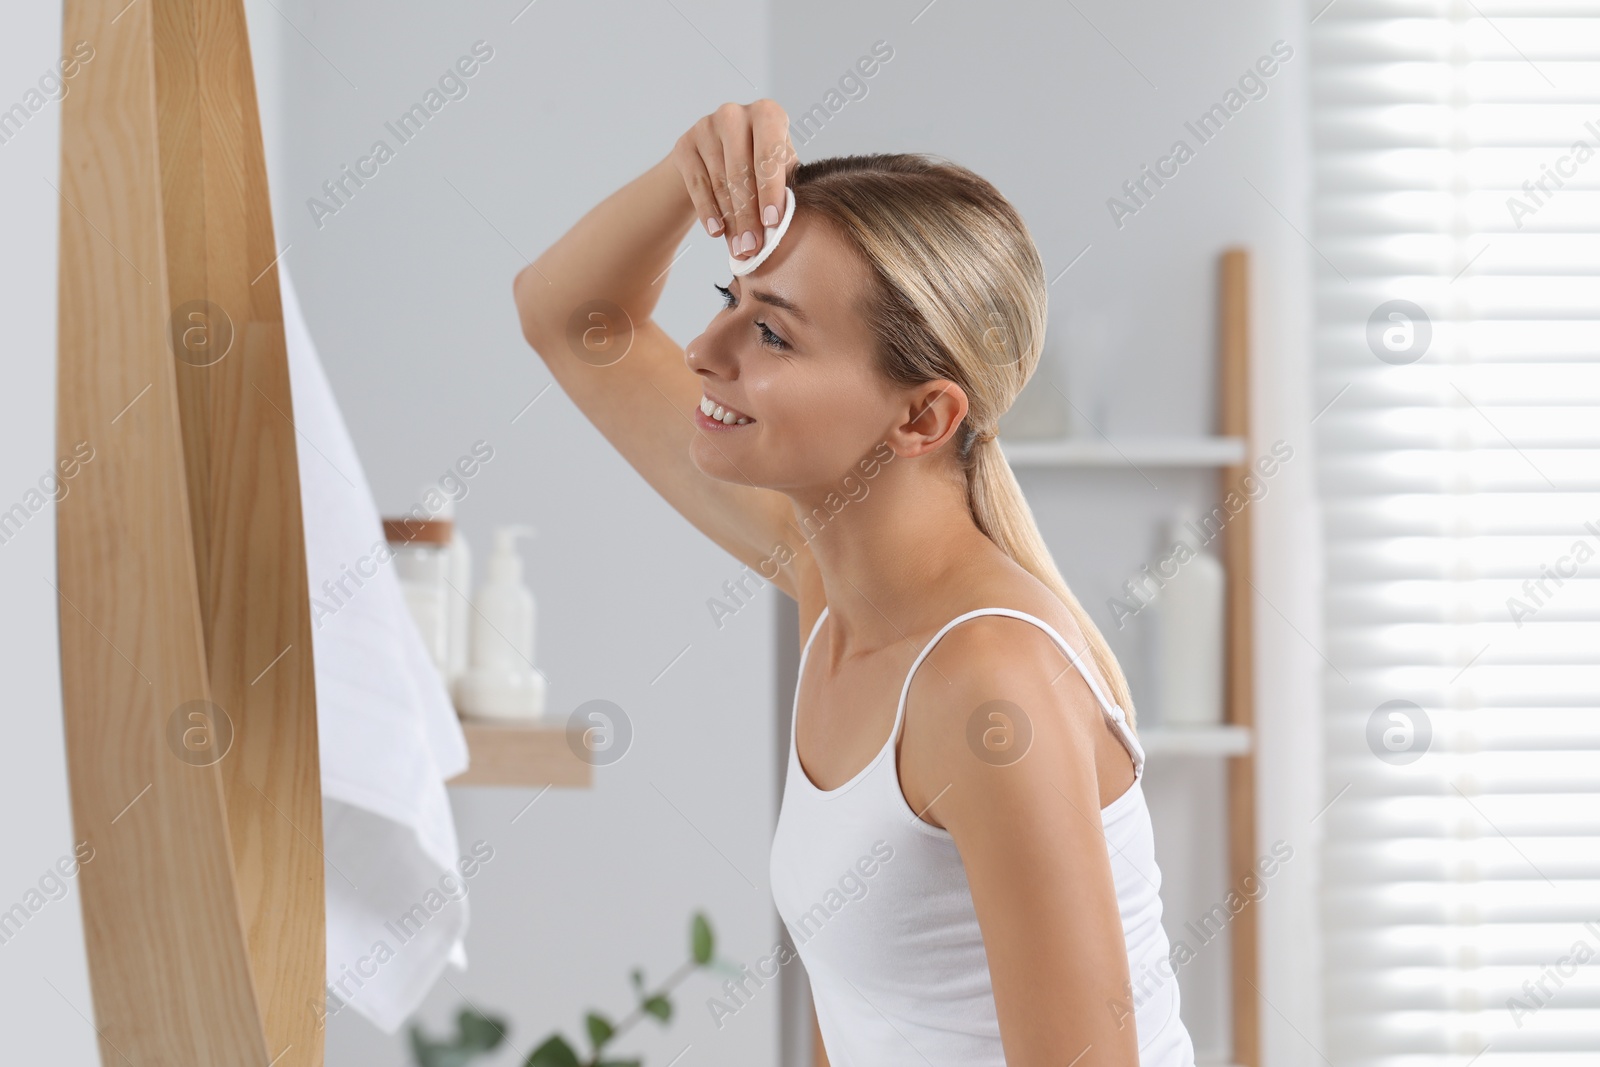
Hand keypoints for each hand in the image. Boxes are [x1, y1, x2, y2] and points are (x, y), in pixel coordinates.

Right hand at [670, 99, 795, 261]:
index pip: (769, 154)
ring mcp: (706, 126)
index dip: (770, 191)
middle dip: (749, 215)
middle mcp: (734, 114)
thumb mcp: (777, 169)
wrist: (715, 156)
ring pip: (720, 182)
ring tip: (739, 248)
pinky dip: (708, 211)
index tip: (772, 223)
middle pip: (742, 172)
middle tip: (753, 247)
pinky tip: (716, 232)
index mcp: (767, 113)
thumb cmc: (758, 163)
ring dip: (731, 220)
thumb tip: (786, 224)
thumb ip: (785, 188)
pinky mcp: (684, 145)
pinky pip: (698, 185)